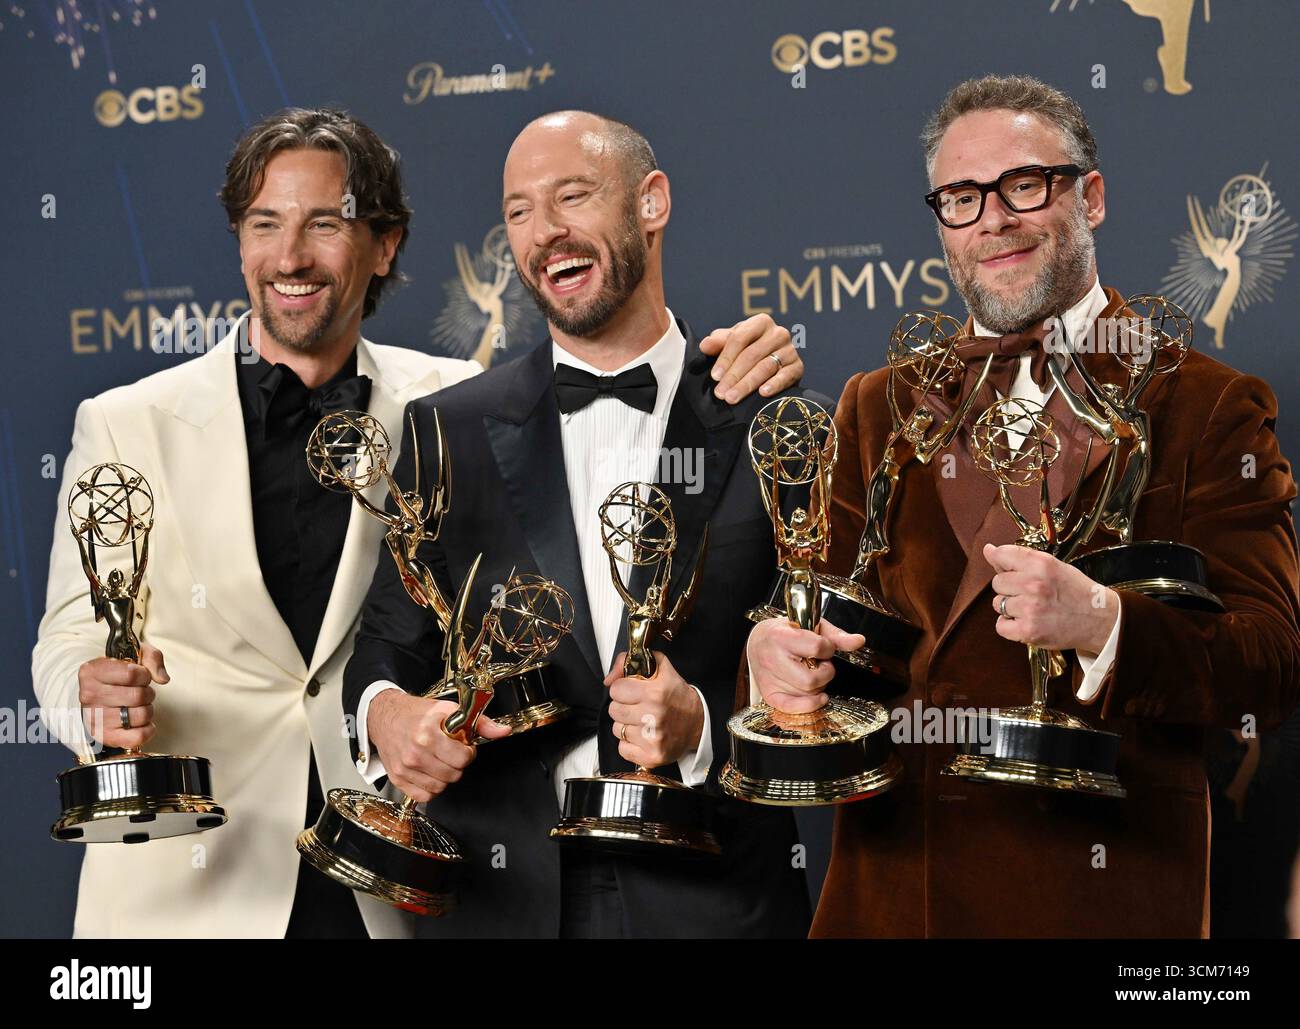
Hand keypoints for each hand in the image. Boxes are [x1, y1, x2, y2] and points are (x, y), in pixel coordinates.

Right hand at [77, 643, 166, 749]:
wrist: (100, 691)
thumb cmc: (119, 672)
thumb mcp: (135, 654)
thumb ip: (152, 658)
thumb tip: (163, 679)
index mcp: (92, 671)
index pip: (132, 674)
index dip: (144, 674)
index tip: (140, 675)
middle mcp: (88, 695)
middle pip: (138, 696)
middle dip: (147, 693)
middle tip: (139, 692)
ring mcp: (94, 717)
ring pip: (140, 715)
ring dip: (147, 710)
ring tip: (136, 706)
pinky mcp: (103, 736)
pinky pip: (137, 737)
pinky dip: (147, 730)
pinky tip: (141, 722)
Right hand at [367, 690, 508, 801]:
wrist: (386, 717)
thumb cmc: (416, 713)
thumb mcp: (450, 710)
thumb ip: (480, 723)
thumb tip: (503, 731)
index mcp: (429, 734)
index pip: (462, 759)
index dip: (468, 752)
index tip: (463, 746)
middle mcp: (415, 753)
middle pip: (453, 775)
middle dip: (457, 764)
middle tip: (450, 752)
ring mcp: (405, 768)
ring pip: (440, 787)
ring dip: (445, 776)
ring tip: (439, 760)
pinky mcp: (398, 779)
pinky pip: (424, 796)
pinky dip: (431, 788)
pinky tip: (430, 772)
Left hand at [605, 651, 704, 767]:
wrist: (698, 722)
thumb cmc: (676, 695)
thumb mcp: (659, 667)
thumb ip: (629, 661)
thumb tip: (608, 679)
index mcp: (655, 693)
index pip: (616, 690)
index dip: (622, 689)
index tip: (632, 691)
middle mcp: (653, 716)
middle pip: (614, 710)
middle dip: (623, 707)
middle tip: (637, 707)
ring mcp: (653, 739)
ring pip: (617, 730)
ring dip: (626, 725)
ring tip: (642, 721)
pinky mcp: (652, 756)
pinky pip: (623, 749)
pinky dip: (630, 744)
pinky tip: (643, 736)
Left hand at [698, 313, 802, 402]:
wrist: (773, 363)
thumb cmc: (747, 349)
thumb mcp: (731, 343)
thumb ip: (718, 343)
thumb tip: (705, 345)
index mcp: (760, 322)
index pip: (740, 338)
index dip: (725, 358)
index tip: (714, 376)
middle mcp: (778, 333)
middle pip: (752, 355)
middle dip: (734, 376)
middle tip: (721, 393)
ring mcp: (790, 350)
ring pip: (766, 367)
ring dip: (747, 384)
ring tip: (733, 398)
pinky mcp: (798, 367)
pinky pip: (785, 376)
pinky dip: (774, 385)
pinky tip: (762, 393)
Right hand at [745, 617, 863, 713]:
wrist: (757, 640)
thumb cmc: (786, 631)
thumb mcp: (811, 625)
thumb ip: (835, 635)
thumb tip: (858, 641)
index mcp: (781, 636)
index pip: (816, 648)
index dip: (828, 649)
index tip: (824, 647)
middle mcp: (772, 658)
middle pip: (812, 679)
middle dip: (825, 673)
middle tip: (820, 664)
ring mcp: (769, 678)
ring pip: (807, 693)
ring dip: (818, 686)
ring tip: (810, 672)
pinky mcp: (769, 694)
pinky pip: (792, 708)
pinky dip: (809, 705)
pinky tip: (818, 697)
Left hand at [984, 543, 1118, 655]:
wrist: (1100, 619)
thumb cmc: (1075, 591)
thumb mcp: (1052, 566)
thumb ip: (1020, 558)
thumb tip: (989, 550)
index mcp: (1041, 564)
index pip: (1002, 554)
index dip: (1002, 562)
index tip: (1009, 568)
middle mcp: (1034, 584)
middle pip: (997, 582)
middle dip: (1009, 588)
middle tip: (1029, 593)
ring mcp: (1030, 609)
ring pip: (998, 604)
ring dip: (1011, 608)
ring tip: (1032, 608)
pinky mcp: (1028, 631)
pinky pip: (1000, 626)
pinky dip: (1010, 626)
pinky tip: (1027, 621)